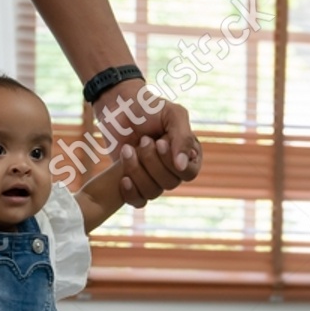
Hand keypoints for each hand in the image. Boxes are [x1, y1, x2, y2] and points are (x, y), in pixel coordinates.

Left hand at [94, 79, 202, 207]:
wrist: (120, 109)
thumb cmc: (149, 109)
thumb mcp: (173, 115)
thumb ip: (183, 137)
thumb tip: (182, 165)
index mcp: (189, 155)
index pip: (189, 173)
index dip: (172, 161)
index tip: (159, 141)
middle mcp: (174, 171)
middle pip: (170, 183)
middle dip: (152, 162)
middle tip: (143, 140)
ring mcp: (154, 179)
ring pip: (152, 192)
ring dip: (137, 171)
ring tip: (128, 149)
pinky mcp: (135, 185)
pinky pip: (138, 201)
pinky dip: (130, 192)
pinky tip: (123, 177)